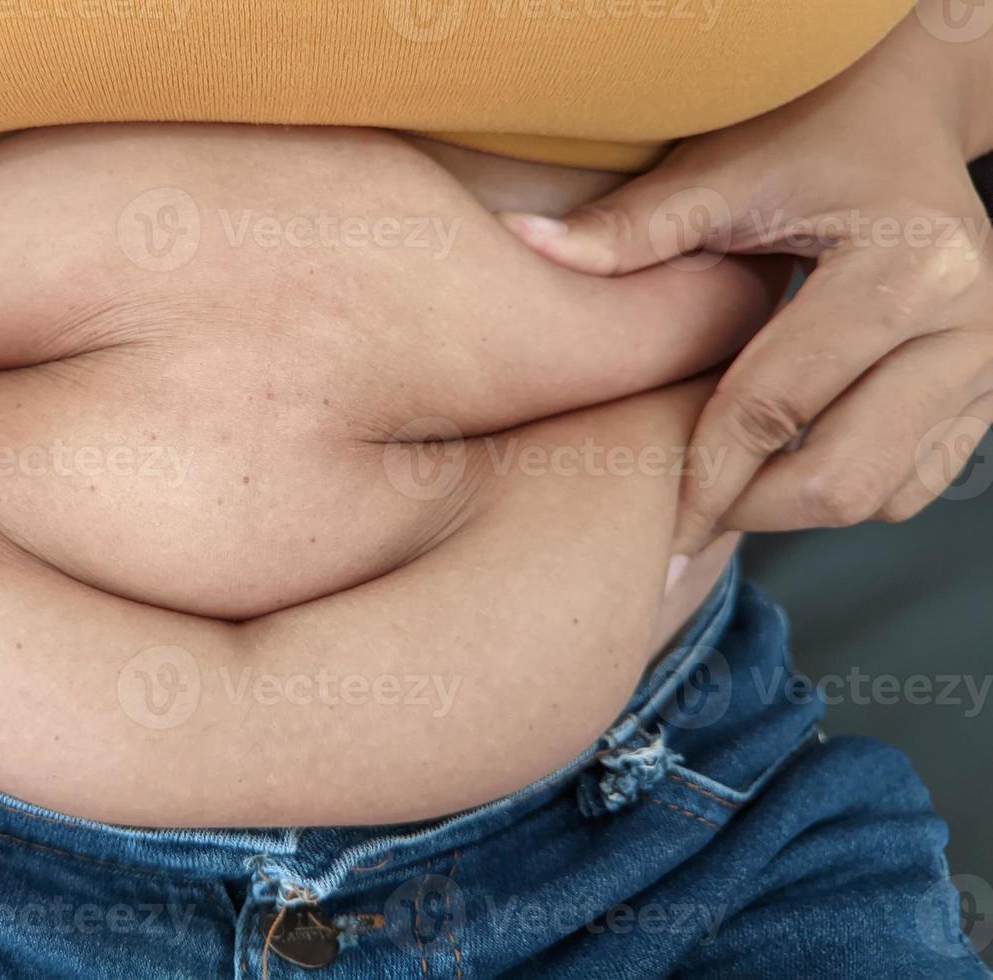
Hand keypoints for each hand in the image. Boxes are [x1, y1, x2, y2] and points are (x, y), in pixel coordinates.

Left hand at [497, 3, 992, 558]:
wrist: (902, 122)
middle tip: (677, 513)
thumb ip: (631, 226)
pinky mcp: (987, 390)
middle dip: (746, 510)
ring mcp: (988, 363)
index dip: (699, 473)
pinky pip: (911, 484)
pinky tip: (775, 463)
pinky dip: (839, 489)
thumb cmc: (809, 138)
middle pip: (842, 481)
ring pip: (880, 497)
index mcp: (904, 267)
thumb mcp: (724, 170)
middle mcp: (968, 324)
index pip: (775, 407)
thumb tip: (524, 247)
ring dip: (791, 508)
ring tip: (720, 483)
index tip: (646, 517)